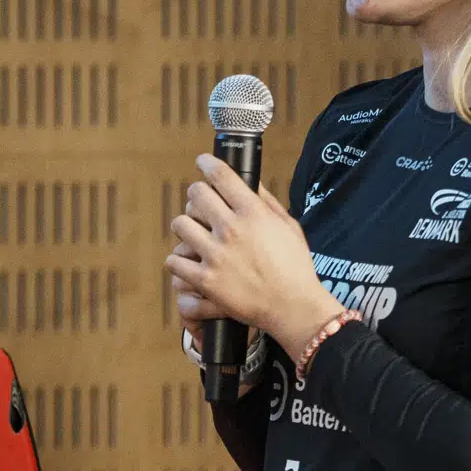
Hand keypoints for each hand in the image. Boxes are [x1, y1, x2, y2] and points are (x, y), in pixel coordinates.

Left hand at [164, 154, 347, 360]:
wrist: (294, 307)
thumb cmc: (295, 267)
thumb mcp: (289, 226)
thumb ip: (266, 202)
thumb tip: (248, 183)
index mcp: (253, 213)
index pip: (221, 175)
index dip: (207, 163)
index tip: (202, 162)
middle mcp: (231, 229)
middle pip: (196, 194)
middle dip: (196, 196)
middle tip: (200, 204)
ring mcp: (216, 255)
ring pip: (180, 225)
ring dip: (185, 227)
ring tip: (193, 233)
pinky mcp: (205, 280)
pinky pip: (174, 261)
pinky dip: (178, 260)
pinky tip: (188, 260)